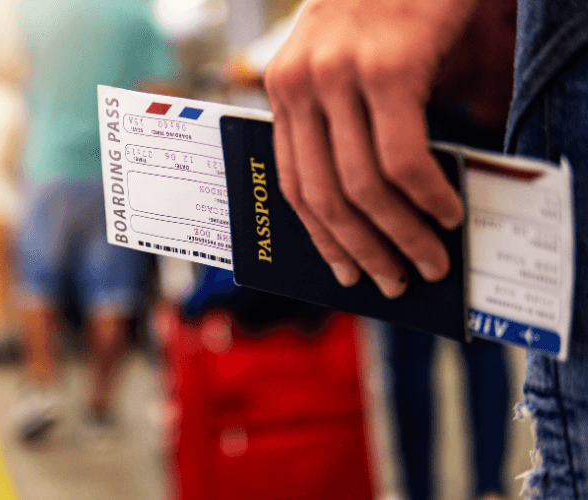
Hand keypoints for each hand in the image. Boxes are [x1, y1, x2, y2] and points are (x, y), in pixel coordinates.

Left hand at [264, 0, 476, 297]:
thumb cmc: (389, 7)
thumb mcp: (347, 62)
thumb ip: (343, 122)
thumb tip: (373, 206)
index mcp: (282, 88)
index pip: (293, 182)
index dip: (320, 236)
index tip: (345, 271)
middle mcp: (300, 84)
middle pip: (324, 195)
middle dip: (362, 250)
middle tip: (394, 281)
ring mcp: (339, 77)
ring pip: (364, 187)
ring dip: (402, 236)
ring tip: (431, 261)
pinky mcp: (387, 69)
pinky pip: (404, 159)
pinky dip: (428, 197)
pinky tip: (448, 214)